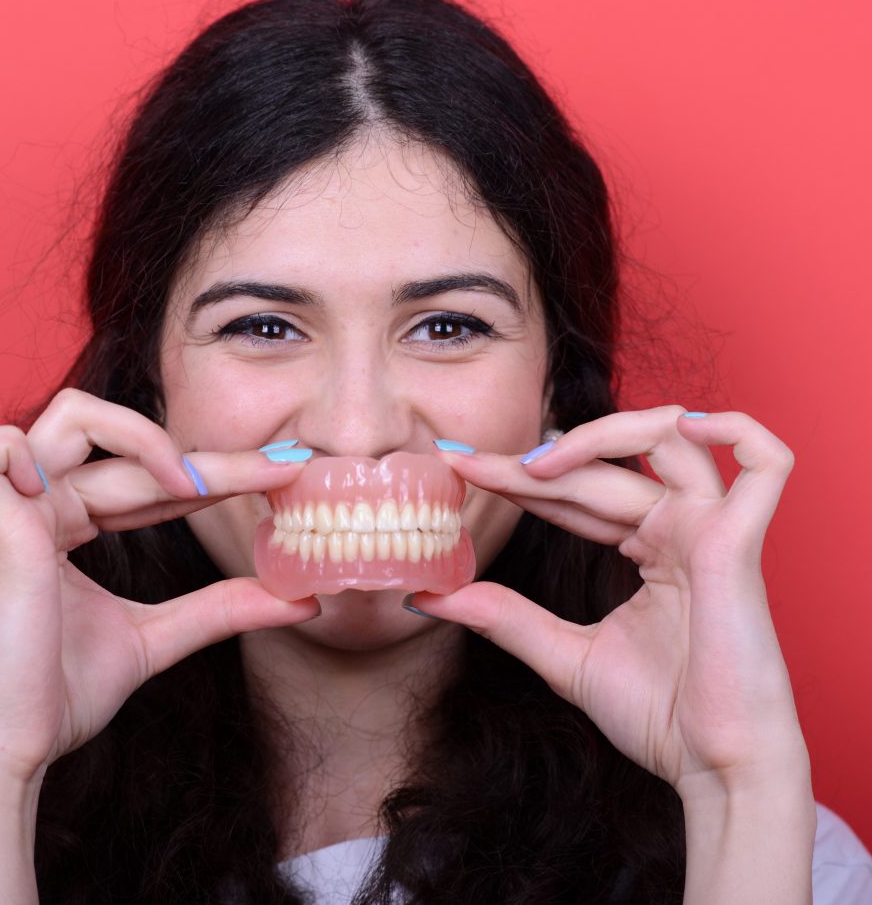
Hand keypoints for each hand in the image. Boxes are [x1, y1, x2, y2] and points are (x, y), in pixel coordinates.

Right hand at [0, 388, 318, 782]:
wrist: (11, 751)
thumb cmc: (60, 695)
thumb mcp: (156, 636)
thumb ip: (221, 607)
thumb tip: (302, 599)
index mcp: (65, 522)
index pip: (151, 480)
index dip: (216, 474)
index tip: (283, 472)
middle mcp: (38, 503)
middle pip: (135, 453)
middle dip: (218, 462)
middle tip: (287, 466)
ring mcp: (10, 506)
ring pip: (73, 416)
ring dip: (142, 436)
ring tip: (190, 486)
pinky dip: (32, 451)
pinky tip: (93, 497)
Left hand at [410, 406, 808, 800]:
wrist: (713, 770)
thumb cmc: (657, 715)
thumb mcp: (563, 654)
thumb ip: (503, 616)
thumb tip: (431, 597)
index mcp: (649, 545)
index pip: (574, 491)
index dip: (517, 477)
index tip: (459, 468)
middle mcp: (680, 526)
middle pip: (600, 468)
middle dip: (526, 463)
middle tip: (464, 463)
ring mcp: (712, 528)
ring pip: (666, 438)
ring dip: (598, 436)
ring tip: (532, 465)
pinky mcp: (740, 542)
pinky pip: (765, 463)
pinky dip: (735, 430)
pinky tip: (682, 426)